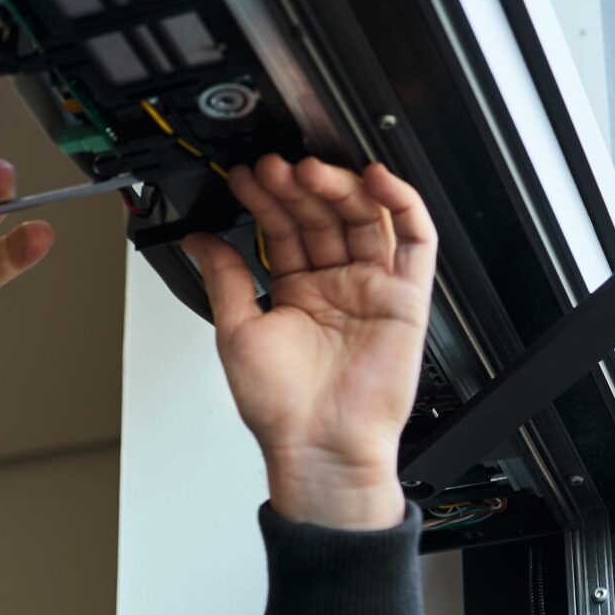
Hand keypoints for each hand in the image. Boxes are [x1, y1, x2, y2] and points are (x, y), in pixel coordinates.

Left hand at [182, 155, 436, 529]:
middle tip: (275, 167)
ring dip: (340, 187)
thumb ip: (224, 278)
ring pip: (366, 218)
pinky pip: (415, 241)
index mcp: (297, 292)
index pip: (286, 228)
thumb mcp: (236, 331)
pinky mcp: (407, 298)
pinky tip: (376, 180)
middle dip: (298, 187)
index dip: (268, 199)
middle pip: (324, 216)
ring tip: (309, 171)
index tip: (246, 177)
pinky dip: (402, 204)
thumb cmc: (281, 408)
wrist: (318, 446)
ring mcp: (373, 289)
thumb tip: (199, 239)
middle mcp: (337, 285)